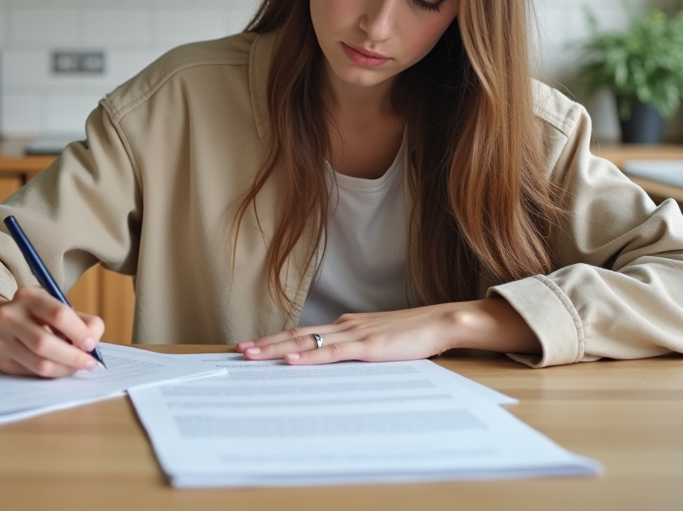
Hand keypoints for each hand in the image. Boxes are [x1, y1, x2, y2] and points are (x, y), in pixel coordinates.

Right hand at [0, 289, 104, 377]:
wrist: (11, 322)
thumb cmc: (46, 316)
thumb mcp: (65, 308)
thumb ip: (86, 323)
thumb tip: (91, 345)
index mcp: (28, 296)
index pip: (58, 314)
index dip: (78, 332)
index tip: (91, 345)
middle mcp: (9, 315)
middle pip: (44, 343)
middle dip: (72, 356)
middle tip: (89, 363)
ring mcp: (1, 339)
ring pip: (38, 363)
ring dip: (64, 368)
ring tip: (77, 366)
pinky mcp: (1, 360)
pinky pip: (32, 373)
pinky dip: (52, 373)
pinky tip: (59, 366)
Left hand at [234, 297, 539, 364]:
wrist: (444, 321)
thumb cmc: (415, 334)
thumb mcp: (379, 342)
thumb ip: (357, 348)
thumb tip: (334, 358)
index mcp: (346, 324)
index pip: (304, 332)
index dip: (276, 340)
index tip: (251, 346)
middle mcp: (345, 325)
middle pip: (297, 334)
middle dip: (265, 344)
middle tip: (238, 351)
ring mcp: (355, 334)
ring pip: (307, 341)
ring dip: (276, 349)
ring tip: (252, 355)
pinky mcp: (368, 346)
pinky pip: (333, 353)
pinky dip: (310, 356)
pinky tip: (292, 360)